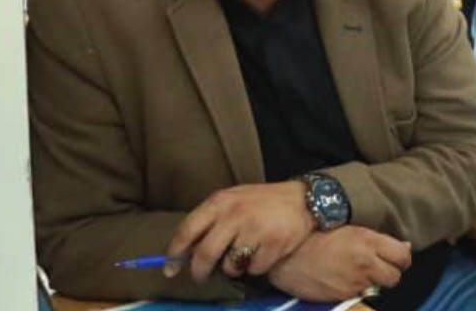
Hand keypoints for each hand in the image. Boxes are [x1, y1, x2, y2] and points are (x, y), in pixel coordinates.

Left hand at [164, 181, 314, 282]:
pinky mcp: (273, 244)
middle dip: (199, 271)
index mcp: (221, 202)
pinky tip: (264, 253)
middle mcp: (235, 214)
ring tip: (244, 256)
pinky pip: (254, 269)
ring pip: (230, 265)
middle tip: (201, 277)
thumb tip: (186, 250)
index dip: (174, 253)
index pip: (187, 230)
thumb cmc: (264, 202)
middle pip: (204, 254)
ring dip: (233, 268)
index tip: (170, 269)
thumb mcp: (234, 201)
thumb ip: (211, 220)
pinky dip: (257, 267)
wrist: (306, 199)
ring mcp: (255, 229)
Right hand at [269, 226, 411, 301]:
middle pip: (395, 276)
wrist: (288, 254)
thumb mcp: (350, 229)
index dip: (401, 258)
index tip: (396, 258)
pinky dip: (356, 290)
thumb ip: (378, 239)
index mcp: (368, 241)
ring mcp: (354, 282)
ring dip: (373, 282)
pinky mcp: (343, 296)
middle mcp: (365, 262)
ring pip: (379, 287)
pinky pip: (359, 295)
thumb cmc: (315, 236)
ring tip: (358, 272)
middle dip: (390, 272)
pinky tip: (344, 279)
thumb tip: (404, 246)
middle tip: (379, 267)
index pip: (403, 256)